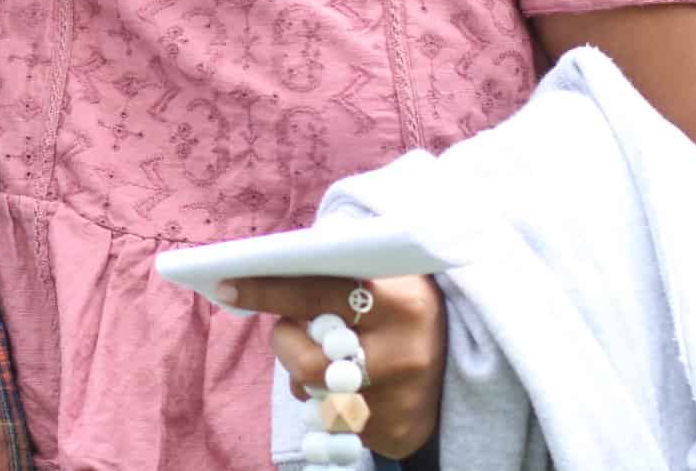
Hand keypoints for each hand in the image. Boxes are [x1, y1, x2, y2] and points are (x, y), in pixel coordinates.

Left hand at [219, 274, 444, 459]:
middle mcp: (402, 355)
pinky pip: (334, 424)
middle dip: (285, 342)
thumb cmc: (406, 302)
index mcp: (401, 303)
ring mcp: (401, 401)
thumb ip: (337, 266)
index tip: (225, 285)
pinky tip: (350, 386)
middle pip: (307, 363)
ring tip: (326, 358)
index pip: (317, 294)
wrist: (470, 352)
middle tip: (290, 329)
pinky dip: (329, 403)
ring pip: (314, 398)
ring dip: (303, 376)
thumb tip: (264, 263)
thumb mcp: (388, 272)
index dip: (268, 290)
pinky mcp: (397, 433)